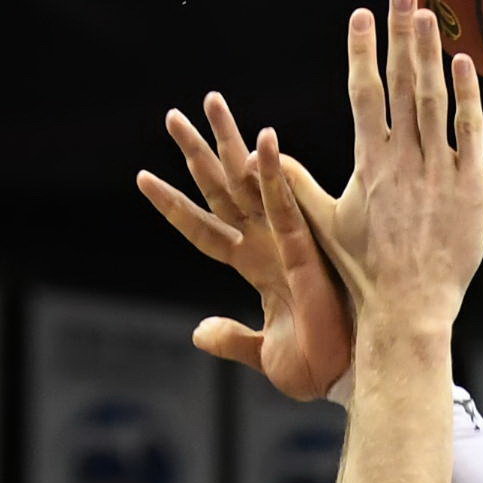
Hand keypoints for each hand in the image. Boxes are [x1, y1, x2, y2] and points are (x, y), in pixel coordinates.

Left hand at [137, 92, 352, 402]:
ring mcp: (283, 241)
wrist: (341, 380)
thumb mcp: (260, 353)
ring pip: (247, 183)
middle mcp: (265, 244)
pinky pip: (285, 204)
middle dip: (197, 152)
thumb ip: (231, 337)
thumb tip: (199, 332)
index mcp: (253, 266)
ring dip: (227, 142)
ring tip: (210, 101)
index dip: (173, 206)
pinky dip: (273, 172)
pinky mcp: (304, 248)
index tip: (142, 178)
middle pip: (221, 190)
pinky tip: (262, 138)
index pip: (203, 229)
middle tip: (173, 115)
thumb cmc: (310, 366)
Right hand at [284, 0, 482, 343]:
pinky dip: (468, 95)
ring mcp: (440, 169)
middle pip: (402, 82)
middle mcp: (403, 158)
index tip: (361, 14)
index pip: (364, 92)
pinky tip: (465, 61)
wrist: (408, 309)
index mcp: (368, 162)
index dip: (362, 49)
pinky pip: (471, 130)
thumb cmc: (363, 272)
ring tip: (431, 14)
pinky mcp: (472, 186)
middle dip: (400, 34)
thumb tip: (262, 157)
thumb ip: (297, 185)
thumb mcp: (322, 224)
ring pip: (436, 98)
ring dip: (431, 52)